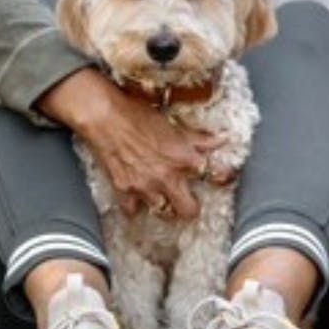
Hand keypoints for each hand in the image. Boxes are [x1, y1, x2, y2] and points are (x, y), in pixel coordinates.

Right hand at [37, 69, 222, 217]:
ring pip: (163, 212)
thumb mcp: (174, 125)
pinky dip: (134, 207)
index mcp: (184, 158)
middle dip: (191, 208)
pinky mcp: (125, 191)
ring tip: (164, 200)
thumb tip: (222, 140)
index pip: (214, 176)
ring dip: (165, 207)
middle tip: (188, 201)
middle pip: (188, 210)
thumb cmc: (139, 116)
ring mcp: (146, 187)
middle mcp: (168, 177)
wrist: (105, 117)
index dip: (222, 179)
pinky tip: (136, 200)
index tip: (222, 179)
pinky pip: (132, 211)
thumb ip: (199, 139)